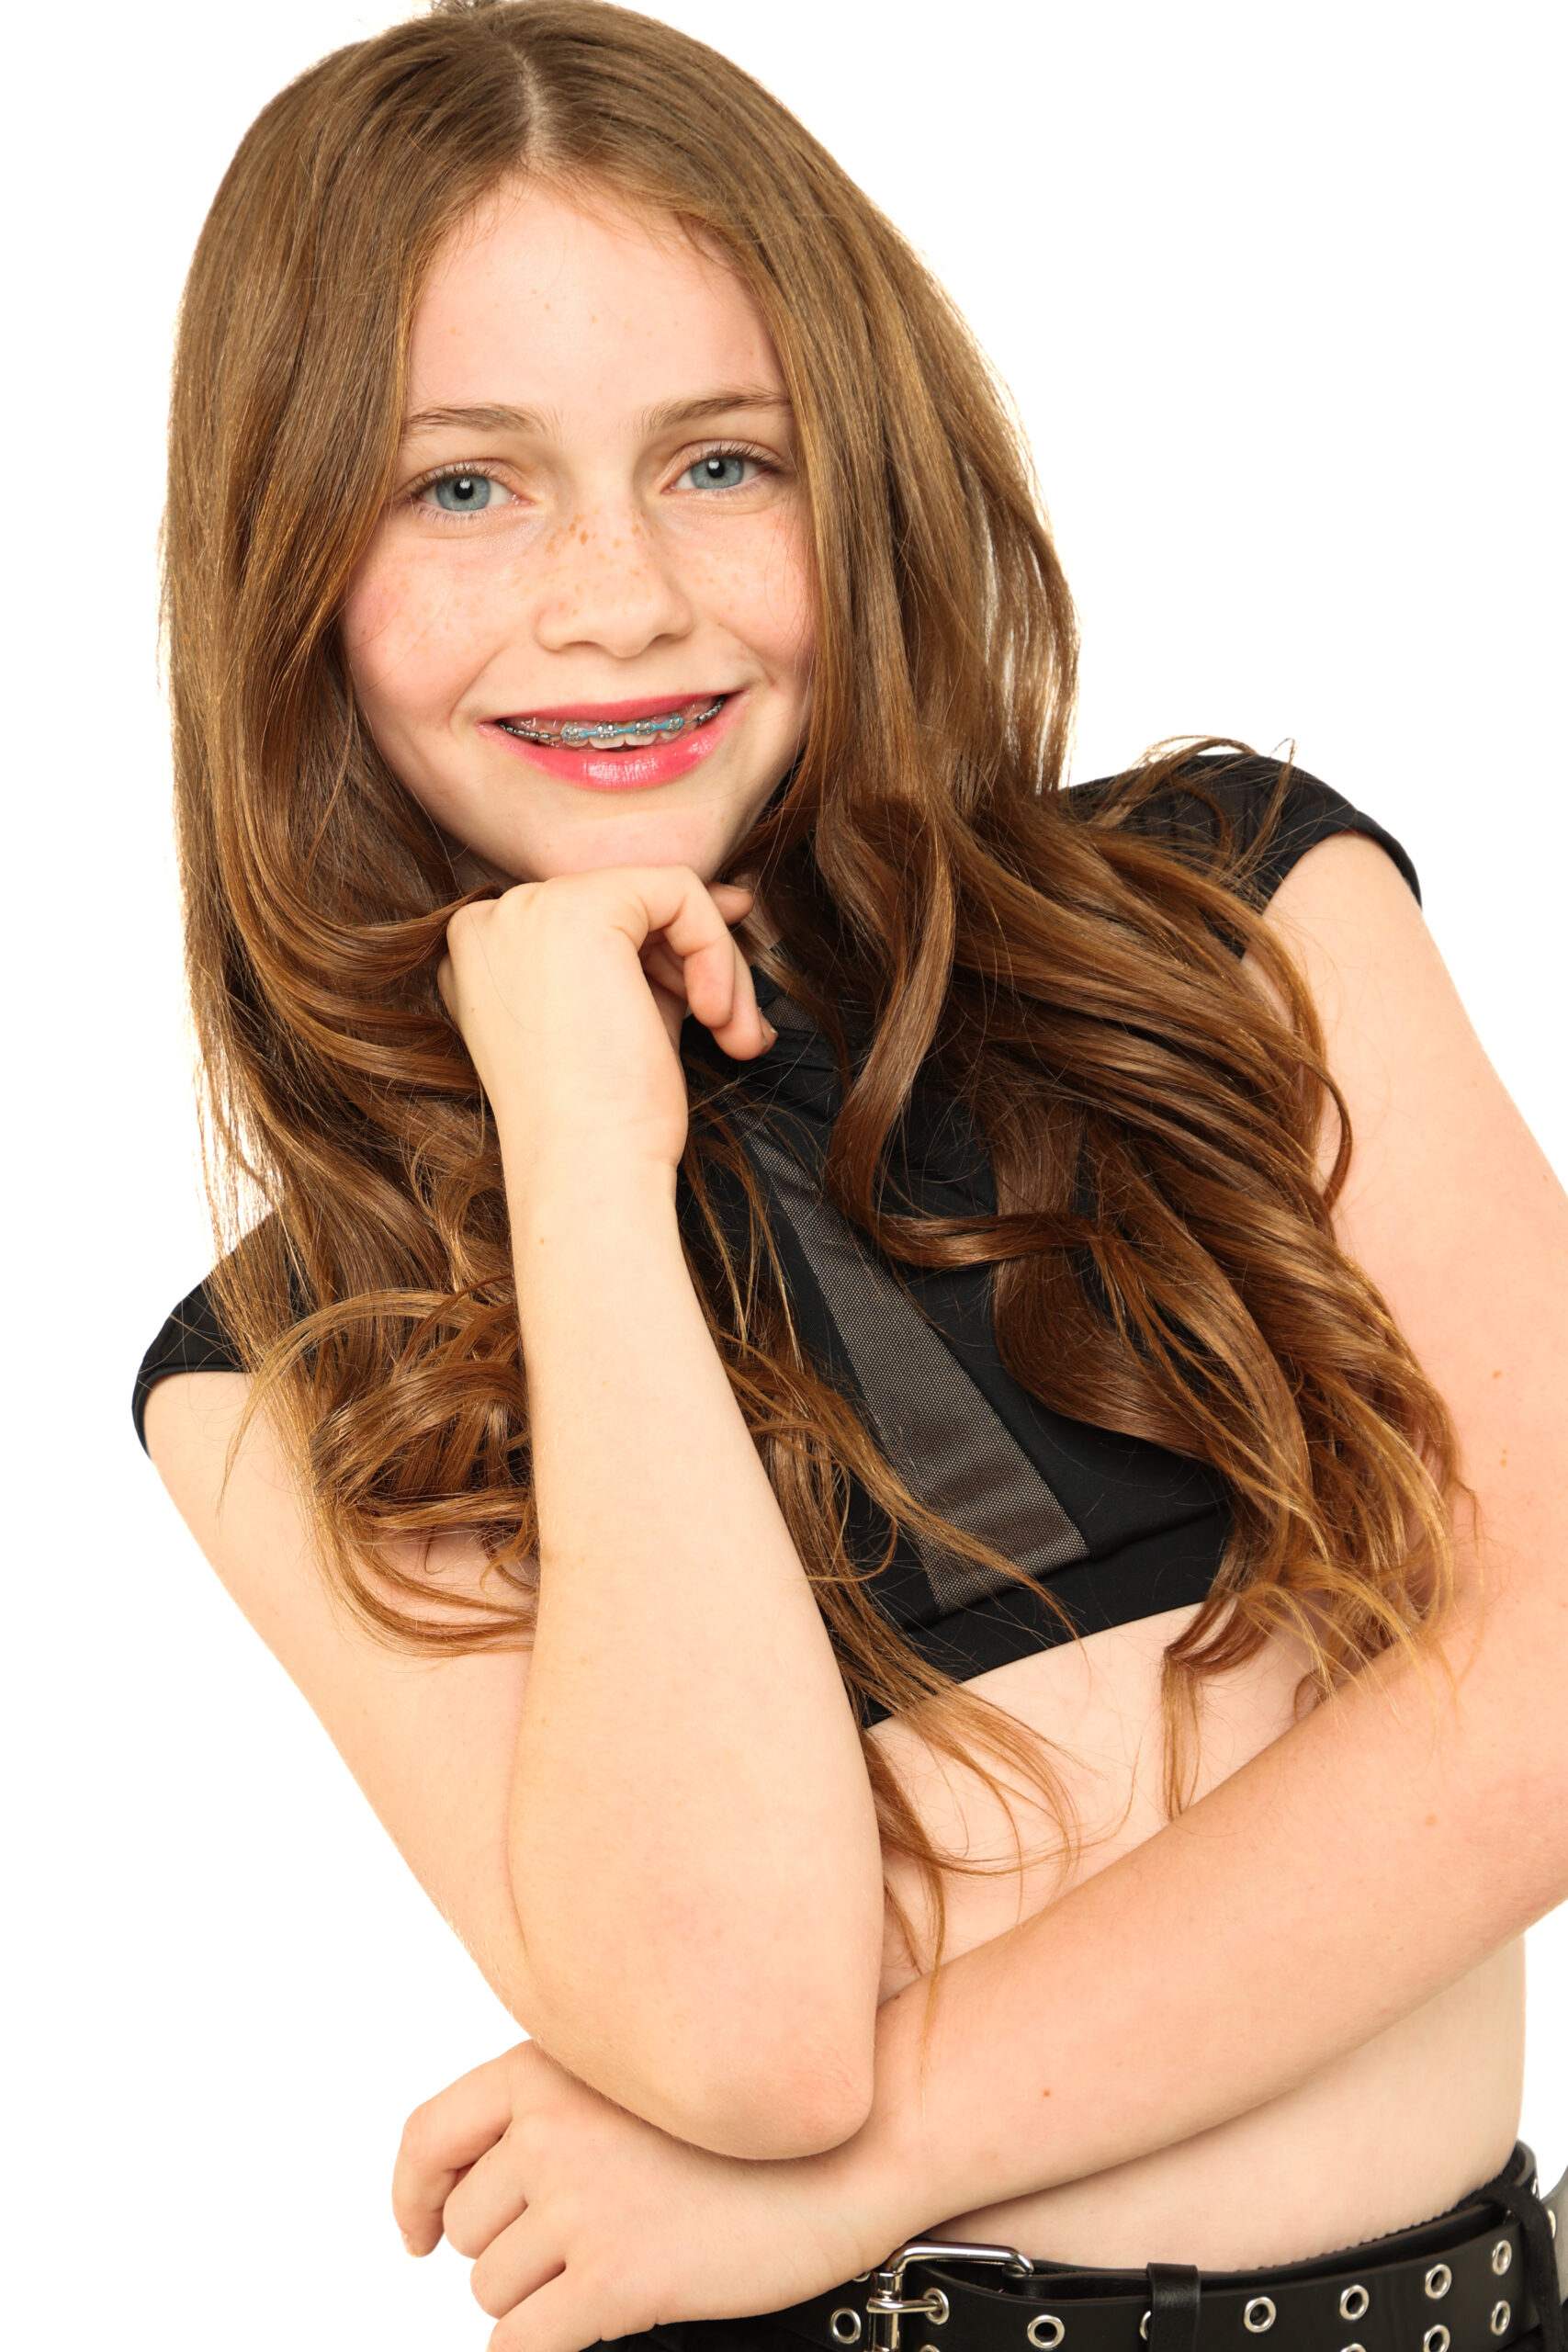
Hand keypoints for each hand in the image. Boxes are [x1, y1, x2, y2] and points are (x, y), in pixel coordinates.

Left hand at [392, 2041, 893, 2351]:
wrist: (852, 2144)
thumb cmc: (751, 2121)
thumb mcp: (638, 2079)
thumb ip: (556, 2108)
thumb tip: (478, 2187)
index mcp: (546, 2068)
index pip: (429, 2137)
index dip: (413, 2197)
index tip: (417, 2235)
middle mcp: (551, 2129)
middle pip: (464, 2230)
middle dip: (508, 2252)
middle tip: (582, 2246)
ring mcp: (582, 2203)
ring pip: (492, 2290)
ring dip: (535, 2299)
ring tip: (615, 2269)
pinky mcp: (618, 2277)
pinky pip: (522, 2344)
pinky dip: (537, 2349)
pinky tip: (583, 2332)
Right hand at [438, 867, 774, 1179]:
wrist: (588, 1173)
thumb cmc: (605, 1121)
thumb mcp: (622, 1016)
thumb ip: (660, 954)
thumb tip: (733, 896)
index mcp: (483, 956)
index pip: (599, 924)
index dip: (666, 955)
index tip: (715, 998)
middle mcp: (490, 920)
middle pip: (630, 906)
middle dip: (698, 963)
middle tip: (736, 1032)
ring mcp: (526, 907)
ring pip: (661, 898)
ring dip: (719, 967)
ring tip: (736, 1036)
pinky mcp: (579, 907)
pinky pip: (681, 892)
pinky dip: (716, 951)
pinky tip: (716, 1015)